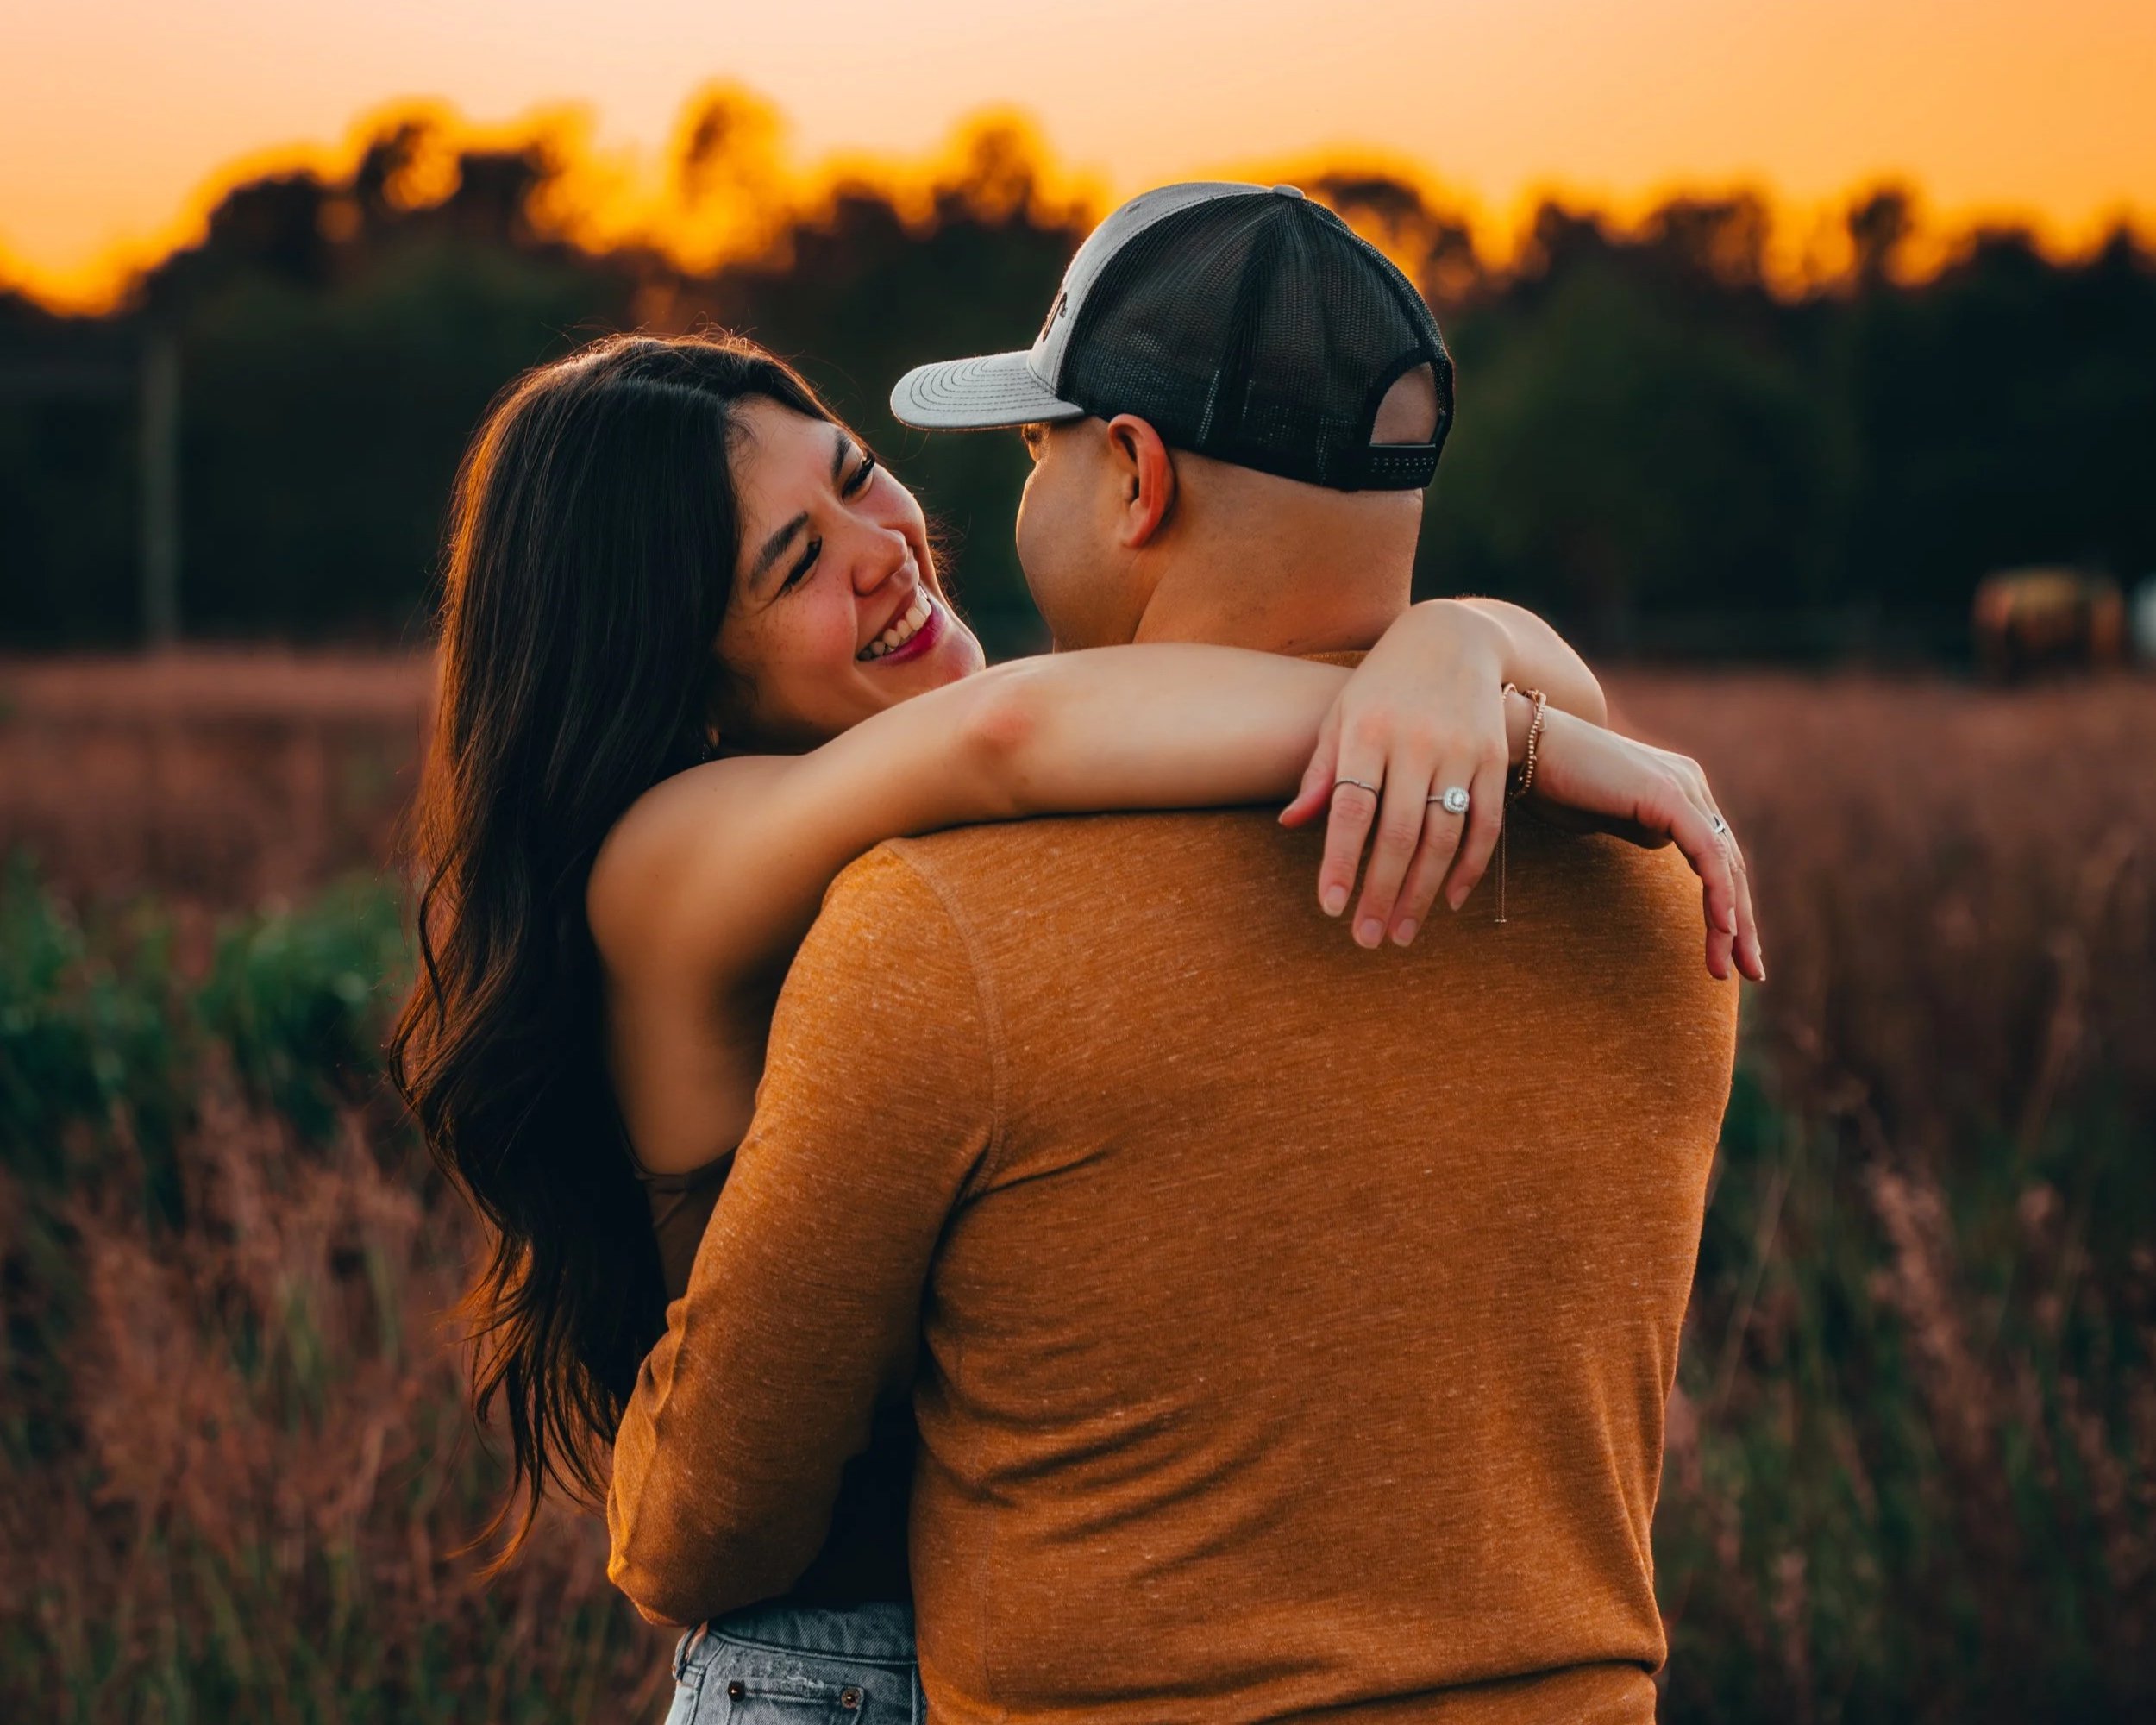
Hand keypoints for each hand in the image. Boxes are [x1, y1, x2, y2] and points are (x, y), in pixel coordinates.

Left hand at [1278, 600, 1511, 947]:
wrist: (1453, 636)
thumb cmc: (1382, 685)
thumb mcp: (1343, 716)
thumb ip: (1322, 772)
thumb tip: (1292, 826)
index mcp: (1368, 730)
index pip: (1352, 809)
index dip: (1341, 862)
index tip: (1332, 907)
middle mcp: (1417, 742)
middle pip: (1399, 833)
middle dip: (1381, 892)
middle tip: (1367, 939)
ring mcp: (1462, 751)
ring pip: (1444, 837)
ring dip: (1423, 892)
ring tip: (1401, 932)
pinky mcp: (1495, 758)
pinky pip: (1486, 824)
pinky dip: (1471, 868)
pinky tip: (1451, 901)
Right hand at [1527, 706, 1765, 982]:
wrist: (1523, 747)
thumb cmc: (1553, 782)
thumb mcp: (1608, 815)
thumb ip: (1639, 828)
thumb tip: (1657, 845)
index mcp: (1680, 791)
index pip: (1716, 858)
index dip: (1726, 906)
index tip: (1728, 952)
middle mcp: (1691, 786)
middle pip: (1729, 865)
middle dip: (1741, 925)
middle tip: (1750, 974)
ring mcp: (1684, 787)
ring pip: (1724, 864)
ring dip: (1731, 923)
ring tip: (1728, 969)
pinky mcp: (1668, 794)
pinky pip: (1705, 852)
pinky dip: (1717, 892)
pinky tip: (1721, 929)